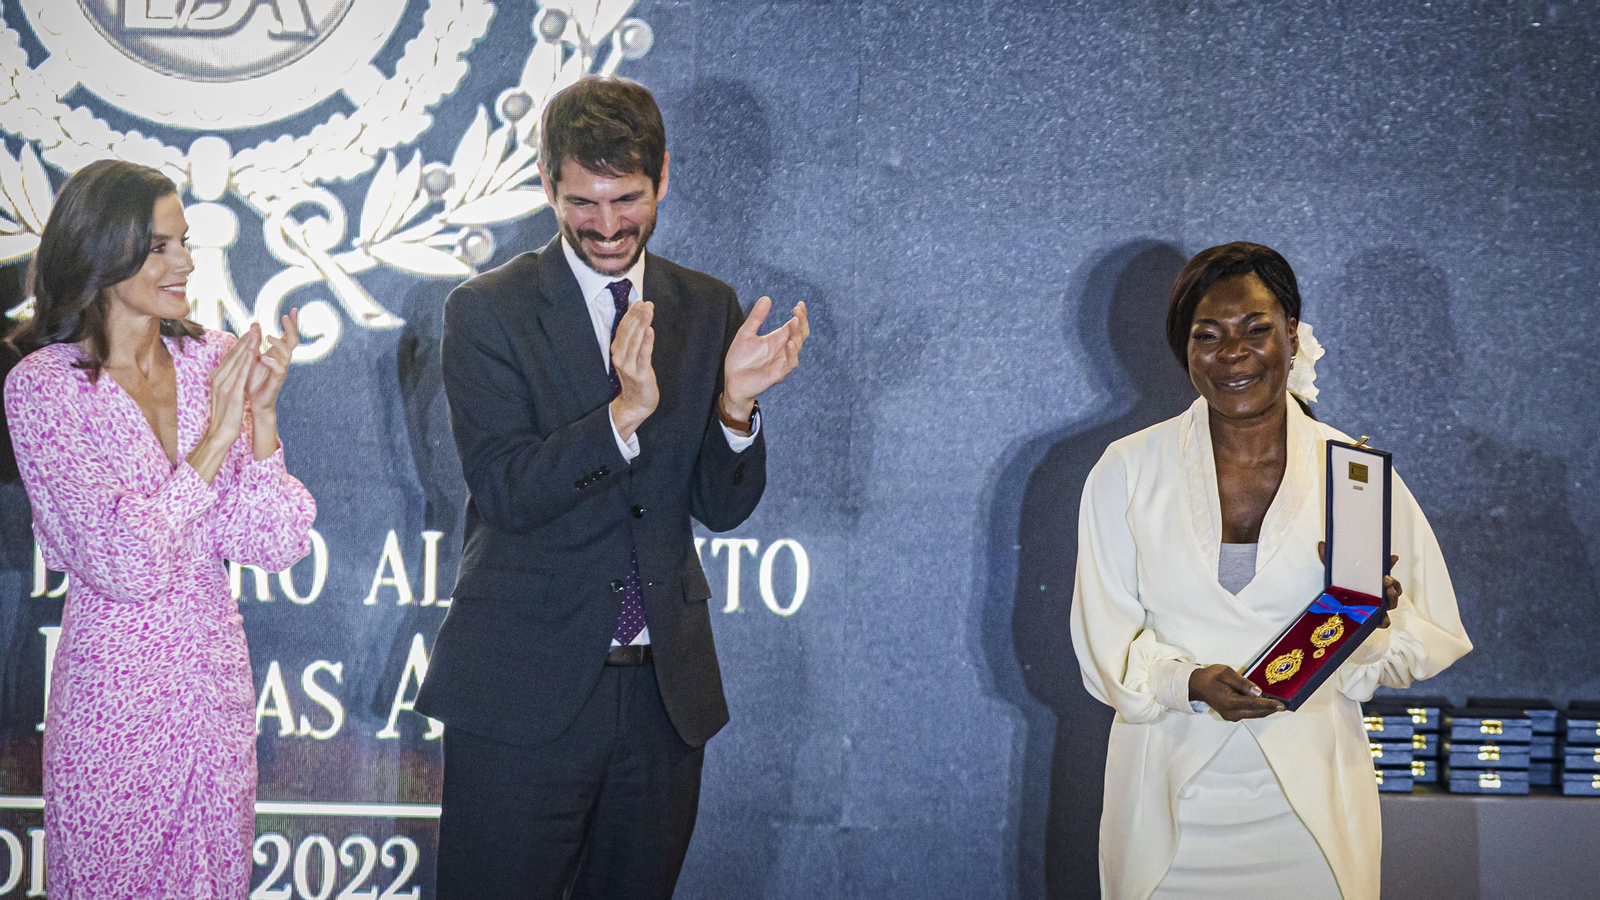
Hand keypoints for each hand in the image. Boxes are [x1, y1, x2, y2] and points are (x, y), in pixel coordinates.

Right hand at [207, 325, 258, 445]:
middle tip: (254, 326)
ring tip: (256, 334)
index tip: (249, 333)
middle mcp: (219, 378)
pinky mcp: (232, 393)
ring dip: (246, 346)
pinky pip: (240, 374)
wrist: (219, 433)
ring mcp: (224, 385)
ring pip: (237, 361)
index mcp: (217, 378)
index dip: (240, 344)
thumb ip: (228, 381)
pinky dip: (246, 362)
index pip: (230, 357)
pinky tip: (254, 353)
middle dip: (244, 340)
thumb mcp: (225, 394)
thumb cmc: (224, 415)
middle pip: (233, 356)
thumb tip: (232, 371)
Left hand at [246, 310, 299, 413]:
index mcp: (277, 354)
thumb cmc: (253, 380)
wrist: (255, 402)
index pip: (288, 335)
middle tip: (285, 316)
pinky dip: (272, 362)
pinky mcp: (277, 380)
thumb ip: (255, 343)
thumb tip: (254, 325)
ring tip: (268, 336)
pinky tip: (263, 357)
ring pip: (287, 354)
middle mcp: (282, 360)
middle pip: (293, 341)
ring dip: (278, 343)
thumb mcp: (252, 357)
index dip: (292, 323)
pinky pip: (279, 369)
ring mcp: (281, 370)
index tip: (294, 310)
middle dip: (291, 328)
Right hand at [609, 301, 657, 439]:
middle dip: (637, 316)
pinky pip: (644, 355)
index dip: (630, 314)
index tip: (638, 301)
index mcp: (617, 351)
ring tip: (649, 310)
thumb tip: (638, 319)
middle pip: (628, 332)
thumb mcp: (631, 357)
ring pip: (636, 341)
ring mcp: (628, 366)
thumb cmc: (636, 378)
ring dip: (642, 324)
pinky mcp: (640, 374)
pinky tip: (650, 330)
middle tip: (646, 303)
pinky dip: (647, 342)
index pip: (622, 328)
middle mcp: (620, 357)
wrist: (636, 403)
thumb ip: (632, 340)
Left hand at [722, 297, 808, 415]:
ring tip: (795, 322)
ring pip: (797, 347)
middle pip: (800, 334)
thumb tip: (767, 298)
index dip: (800, 315)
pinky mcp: (778, 373)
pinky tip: (790, 343)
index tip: (800, 304)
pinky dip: (792, 354)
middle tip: (798, 311)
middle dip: (802, 322)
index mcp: (777, 339)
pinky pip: (790, 364)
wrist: (732, 381)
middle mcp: (783, 349)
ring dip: (798, 335)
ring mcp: (782, 361)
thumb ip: (757, 317)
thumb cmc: (740, 359)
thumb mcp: (746, 333)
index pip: (795, 325)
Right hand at [1189, 664, 1285, 720]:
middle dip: (1271, 708)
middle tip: (1286, 702)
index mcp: (1229, 702)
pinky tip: (1266, 702)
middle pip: (1257, 712)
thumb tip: (1258, 692)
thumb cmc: (1211, 677)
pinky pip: (1250, 713)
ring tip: (1278, 702)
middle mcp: (1231, 713)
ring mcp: (1232, 716)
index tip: (1282, 705)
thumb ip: (1242, 683)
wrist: (1198, 685)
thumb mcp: (1226, 673)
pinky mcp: (1233, 716)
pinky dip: (1259, 708)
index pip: (1253, 704)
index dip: (1269, 704)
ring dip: (1266, 708)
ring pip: (1255, 714)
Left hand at [1318, 542, 1401, 628]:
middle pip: (1394, 588)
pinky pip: (1383, 622)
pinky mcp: (1372, 620)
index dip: (1390, 563)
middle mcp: (1377, 594)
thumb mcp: (1333, 575)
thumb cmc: (1336, 590)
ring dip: (1393, 597)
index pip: (1384, 570)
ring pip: (1392, 603)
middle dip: (1394, 582)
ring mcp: (1376, 608)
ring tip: (1388, 591)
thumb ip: (1329, 560)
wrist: (1328, 611)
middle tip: (1385, 578)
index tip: (1392, 557)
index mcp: (1371, 581)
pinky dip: (1384, 620)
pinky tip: (1381, 618)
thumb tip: (1322, 545)